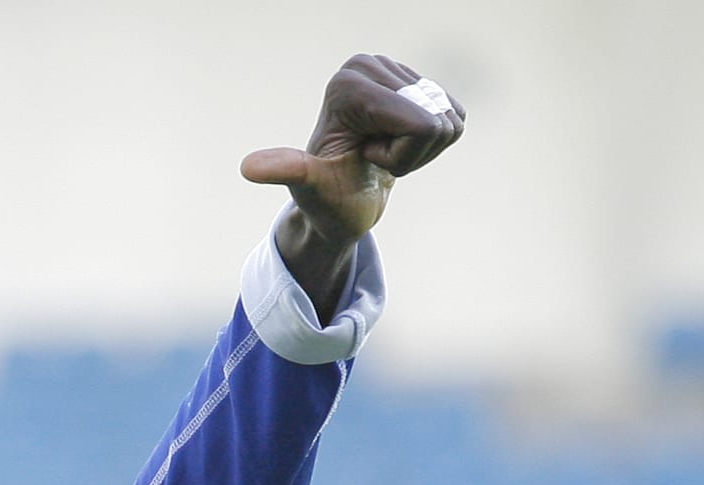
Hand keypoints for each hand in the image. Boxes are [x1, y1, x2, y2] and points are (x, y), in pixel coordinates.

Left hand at [245, 55, 463, 310]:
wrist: (339, 203)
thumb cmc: (325, 199)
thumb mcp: (308, 187)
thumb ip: (286, 171)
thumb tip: (248, 169)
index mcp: (349, 81)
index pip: (418, 124)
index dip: (398, 155)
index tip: (362, 157)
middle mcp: (370, 63)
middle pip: (435, 120)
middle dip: (410, 152)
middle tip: (371, 157)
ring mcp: (394, 69)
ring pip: (449, 119)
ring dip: (420, 150)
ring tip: (381, 153)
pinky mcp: (418, 83)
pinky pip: (455, 118)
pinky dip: (431, 144)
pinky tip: (398, 146)